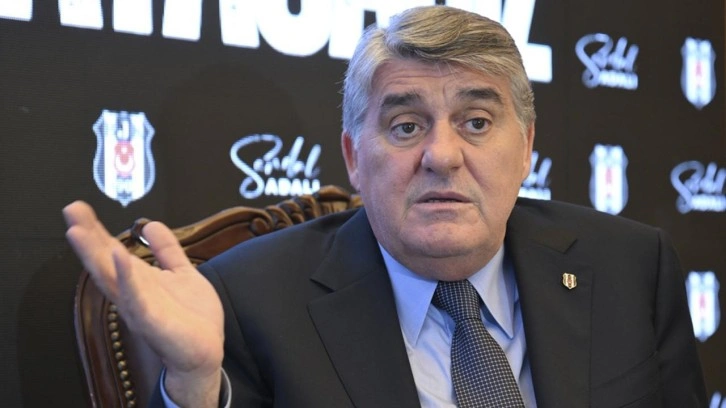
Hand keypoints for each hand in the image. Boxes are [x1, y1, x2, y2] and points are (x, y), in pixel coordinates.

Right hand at [64, 201, 223, 406]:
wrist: (205, 351)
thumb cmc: (192, 317)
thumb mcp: (181, 274)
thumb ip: (166, 250)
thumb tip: (150, 224)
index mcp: (139, 280)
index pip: (111, 250)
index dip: (95, 229)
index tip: (78, 208)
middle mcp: (132, 293)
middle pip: (104, 261)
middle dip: (87, 237)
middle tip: (71, 211)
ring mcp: (139, 307)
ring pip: (112, 278)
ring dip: (95, 255)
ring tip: (79, 231)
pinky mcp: (152, 321)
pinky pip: (136, 298)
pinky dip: (127, 278)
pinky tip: (120, 258)